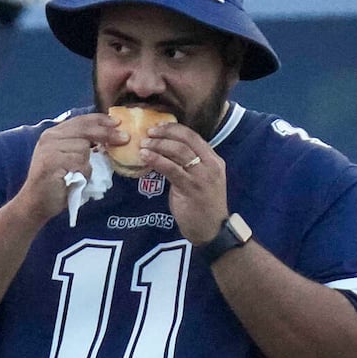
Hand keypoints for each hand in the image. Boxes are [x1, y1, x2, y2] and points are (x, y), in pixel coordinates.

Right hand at [9, 112, 118, 224]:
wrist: (36, 203)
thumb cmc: (56, 183)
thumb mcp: (68, 158)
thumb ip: (80, 145)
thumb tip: (109, 136)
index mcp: (54, 133)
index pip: (81, 120)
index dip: (101, 120)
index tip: (117, 122)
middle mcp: (50, 137)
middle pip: (85, 130)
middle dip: (107, 134)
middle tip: (124, 138)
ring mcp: (50, 149)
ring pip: (83, 149)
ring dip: (87, 165)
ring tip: (77, 176)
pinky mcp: (52, 162)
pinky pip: (79, 163)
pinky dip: (82, 174)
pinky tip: (74, 180)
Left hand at [141, 119, 229, 241]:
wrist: (211, 230)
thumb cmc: (202, 207)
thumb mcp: (199, 180)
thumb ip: (188, 166)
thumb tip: (165, 153)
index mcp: (213, 160)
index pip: (194, 136)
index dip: (174, 129)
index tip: (158, 127)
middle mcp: (210, 165)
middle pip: (186, 140)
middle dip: (165, 133)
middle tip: (148, 133)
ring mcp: (202, 176)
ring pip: (178, 151)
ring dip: (158, 145)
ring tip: (143, 144)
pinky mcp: (191, 188)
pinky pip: (171, 169)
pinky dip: (156, 160)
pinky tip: (145, 157)